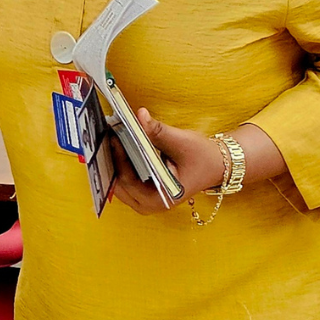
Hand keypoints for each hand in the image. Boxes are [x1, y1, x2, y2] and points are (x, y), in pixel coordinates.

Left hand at [109, 107, 225, 214]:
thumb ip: (158, 131)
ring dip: (112, 160)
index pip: (131, 181)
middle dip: (111, 159)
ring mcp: (142, 198)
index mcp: (162, 198)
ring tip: (106, 136)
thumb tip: (139, 116)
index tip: (113, 138)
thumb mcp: (182, 142)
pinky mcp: (140, 189)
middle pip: (119, 183)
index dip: (120, 159)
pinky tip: (114, 142)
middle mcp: (148, 204)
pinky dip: (118, 161)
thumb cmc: (202, 157)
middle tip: (104, 135)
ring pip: (117, 180)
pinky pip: (121, 176)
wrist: (215, 164)